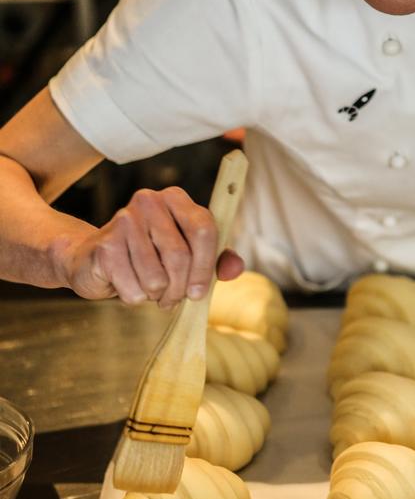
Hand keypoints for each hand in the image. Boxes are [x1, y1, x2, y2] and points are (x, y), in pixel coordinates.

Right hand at [54, 186, 243, 307]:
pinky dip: (134, 297)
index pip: (204, 228)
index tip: (199, 291)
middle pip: (180, 256)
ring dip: (157, 295)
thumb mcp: (188, 256)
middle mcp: (149, 201)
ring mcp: (124, 219)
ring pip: (157, 277)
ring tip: (151, 290)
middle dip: (179, 288)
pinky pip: (134, 288)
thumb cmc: (149, 258)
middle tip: (172, 299)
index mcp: (176, 199)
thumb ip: (215, 261)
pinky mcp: (105, 244)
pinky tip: (127, 284)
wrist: (94, 260)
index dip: (205, 265)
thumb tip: (236, 268)